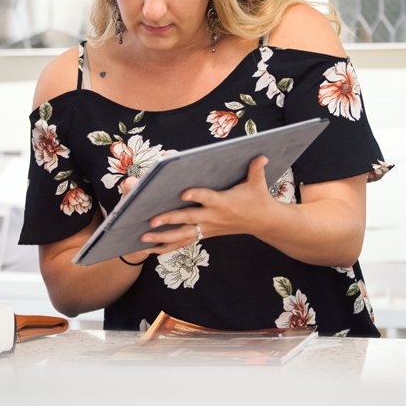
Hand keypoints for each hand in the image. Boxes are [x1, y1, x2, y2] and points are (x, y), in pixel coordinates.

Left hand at [136, 156, 280, 254]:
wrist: (263, 222)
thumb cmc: (258, 199)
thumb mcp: (258, 184)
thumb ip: (255, 170)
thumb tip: (261, 156)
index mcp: (223, 202)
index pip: (207, 198)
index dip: (196, 195)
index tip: (183, 193)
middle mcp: (212, 216)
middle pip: (187, 218)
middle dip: (169, 220)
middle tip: (151, 221)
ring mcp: (207, 227)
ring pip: (182, 235)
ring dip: (162, 237)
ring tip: (143, 238)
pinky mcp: (205, 234)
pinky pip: (184, 242)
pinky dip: (167, 246)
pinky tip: (151, 250)